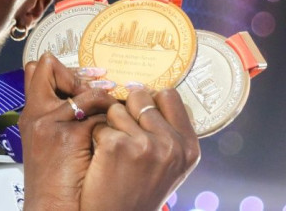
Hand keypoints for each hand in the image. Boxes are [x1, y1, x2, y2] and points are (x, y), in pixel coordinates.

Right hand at [19, 54, 116, 210]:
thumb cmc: (58, 183)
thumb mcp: (53, 144)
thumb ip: (65, 117)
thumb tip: (88, 96)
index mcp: (31, 114)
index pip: (38, 68)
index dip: (61, 67)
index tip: (83, 77)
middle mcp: (36, 114)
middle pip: (51, 68)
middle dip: (81, 74)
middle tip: (103, 82)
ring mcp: (50, 123)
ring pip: (82, 90)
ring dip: (101, 96)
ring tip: (115, 105)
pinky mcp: (68, 137)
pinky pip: (98, 113)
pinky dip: (111, 116)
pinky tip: (119, 127)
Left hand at [80, 87, 200, 210]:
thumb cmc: (140, 192)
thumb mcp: (170, 166)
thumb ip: (169, 132)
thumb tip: (153, 93)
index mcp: (189, 147)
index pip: (169, 95)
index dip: (150, 101)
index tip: (140, 112)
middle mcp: (171, 144)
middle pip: (141, 96)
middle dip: (128, 110)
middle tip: (124, 135)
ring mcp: (145, 145)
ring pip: (117, 108)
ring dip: (110, 124)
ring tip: (115, 151)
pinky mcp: (117, 146)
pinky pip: (100, 125)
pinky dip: (96, 139)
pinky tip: (103, 160)